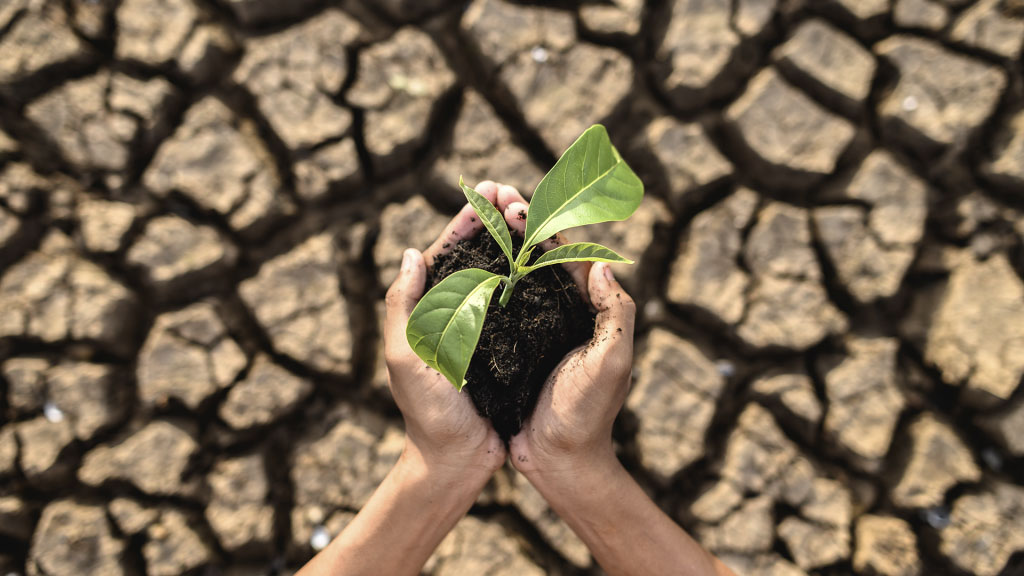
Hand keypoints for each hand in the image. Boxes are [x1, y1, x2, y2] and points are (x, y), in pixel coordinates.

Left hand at [383, 182, 506, 478]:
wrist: (457, 460)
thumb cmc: (427, 413)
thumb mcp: (406, 358)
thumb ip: (402, 306)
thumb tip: (411, 253)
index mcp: (428, 310)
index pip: (446, 253)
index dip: (467, 219)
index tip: (487, 190)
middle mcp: (456, 312)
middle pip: (477, 255)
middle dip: (495, 220)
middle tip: (515, 192)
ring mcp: (484, 327)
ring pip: (502, 273)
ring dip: (516, 241)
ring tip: (535, 213)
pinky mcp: (509, 345)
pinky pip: (522, 303)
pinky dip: (534, 277)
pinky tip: (551, 259)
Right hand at [490, 183, 635, 478]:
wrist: (559, 461)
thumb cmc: (587, 414)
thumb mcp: (612, 362)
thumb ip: (617, 314)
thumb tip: (603, 264)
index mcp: (587, 310)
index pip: (565, 255)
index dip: (541, 226)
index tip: (514, 203)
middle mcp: (560, 313)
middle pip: (537, 257)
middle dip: (515, 223)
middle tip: (490, 193)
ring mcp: (533, 329)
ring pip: (513, 275)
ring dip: (496, 244)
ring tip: (473, 215)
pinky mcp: (510, 348)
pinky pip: (494, 306)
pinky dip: (480, 281)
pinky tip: (459, 265)